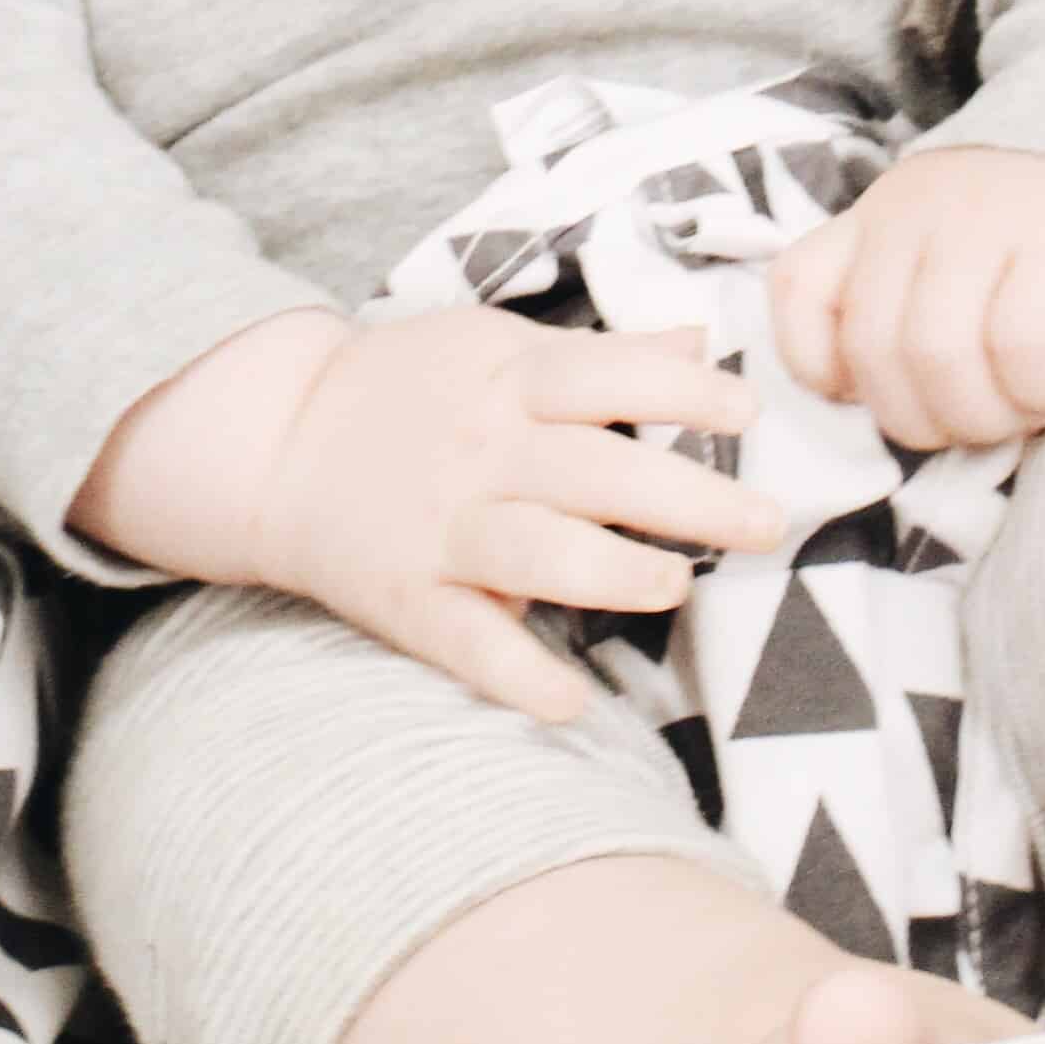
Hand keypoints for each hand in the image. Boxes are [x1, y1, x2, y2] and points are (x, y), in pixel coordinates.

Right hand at [253, 311, 782, 724]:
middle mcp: (482, 452)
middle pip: (594, 472)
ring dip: (611, 575)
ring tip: (675, 589)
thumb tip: (703, 340)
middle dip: (688, 500)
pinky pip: (466, 644)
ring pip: (536, 553)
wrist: (277, 440)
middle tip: (767, 525)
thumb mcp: (495, 343)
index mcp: (508, 380)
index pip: (605, 377)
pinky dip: (516, 677)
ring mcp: (443, 528)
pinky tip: (571, 703)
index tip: (748, 415)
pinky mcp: (409, 598)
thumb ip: (604, 352)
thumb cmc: (409, 387)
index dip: (680, 392)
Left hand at [764, 143, 1044, 453]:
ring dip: (984, 414)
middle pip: (875, 352)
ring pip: (939, 357)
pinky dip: (1041, 389)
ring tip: (1027, 405)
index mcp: (880, 214)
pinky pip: (1022, 348)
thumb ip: (902, 290)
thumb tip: (880, 396)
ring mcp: (989, 222)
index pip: (798, 288)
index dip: (823, 368)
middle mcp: (918, 212)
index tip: (886, 389)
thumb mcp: (948, 235)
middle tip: (981, 419)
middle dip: (924, 420)